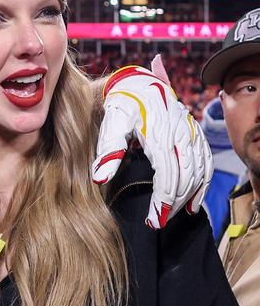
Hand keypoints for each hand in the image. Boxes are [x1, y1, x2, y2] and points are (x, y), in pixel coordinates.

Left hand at [92, 55, 212, 228]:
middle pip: (185, 177)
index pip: (167, 176)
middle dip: (172, 204)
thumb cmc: (121, 105)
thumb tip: (99, 179)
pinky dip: (203, 184)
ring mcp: (191, 133)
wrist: (137, 82)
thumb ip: (108, 151)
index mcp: (160, 134)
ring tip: (172, 216)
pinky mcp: (195, 134)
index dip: (162, 201)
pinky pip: (206, 162)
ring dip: (188, 197)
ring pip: (198, 172)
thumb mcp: (111, 124)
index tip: (153, 221)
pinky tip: (192, 203)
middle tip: (158, 223)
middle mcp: (181, 134)